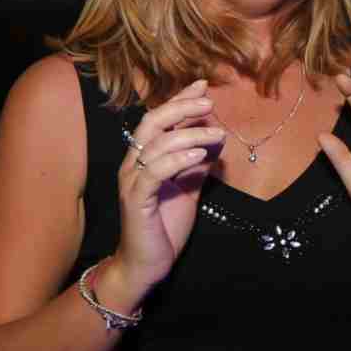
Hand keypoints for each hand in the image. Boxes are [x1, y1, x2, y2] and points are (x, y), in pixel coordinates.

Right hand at [108, 81, 223, 304]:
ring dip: (190, 135)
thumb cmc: (164, 227)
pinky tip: (199, 156)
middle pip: (153, 122)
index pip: (159, 120)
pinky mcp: (136, 200)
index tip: (202, 86)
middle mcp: (133, 165)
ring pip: (157, 145)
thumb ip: (198, 165)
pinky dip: (177, 160)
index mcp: (144, 159)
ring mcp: (132, 182)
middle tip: (209, 103)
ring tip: (218, 135)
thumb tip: (216, 140)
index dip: (179, 100)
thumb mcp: (188, 190)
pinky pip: (155, 172)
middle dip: (182, 108)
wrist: (146, 265)